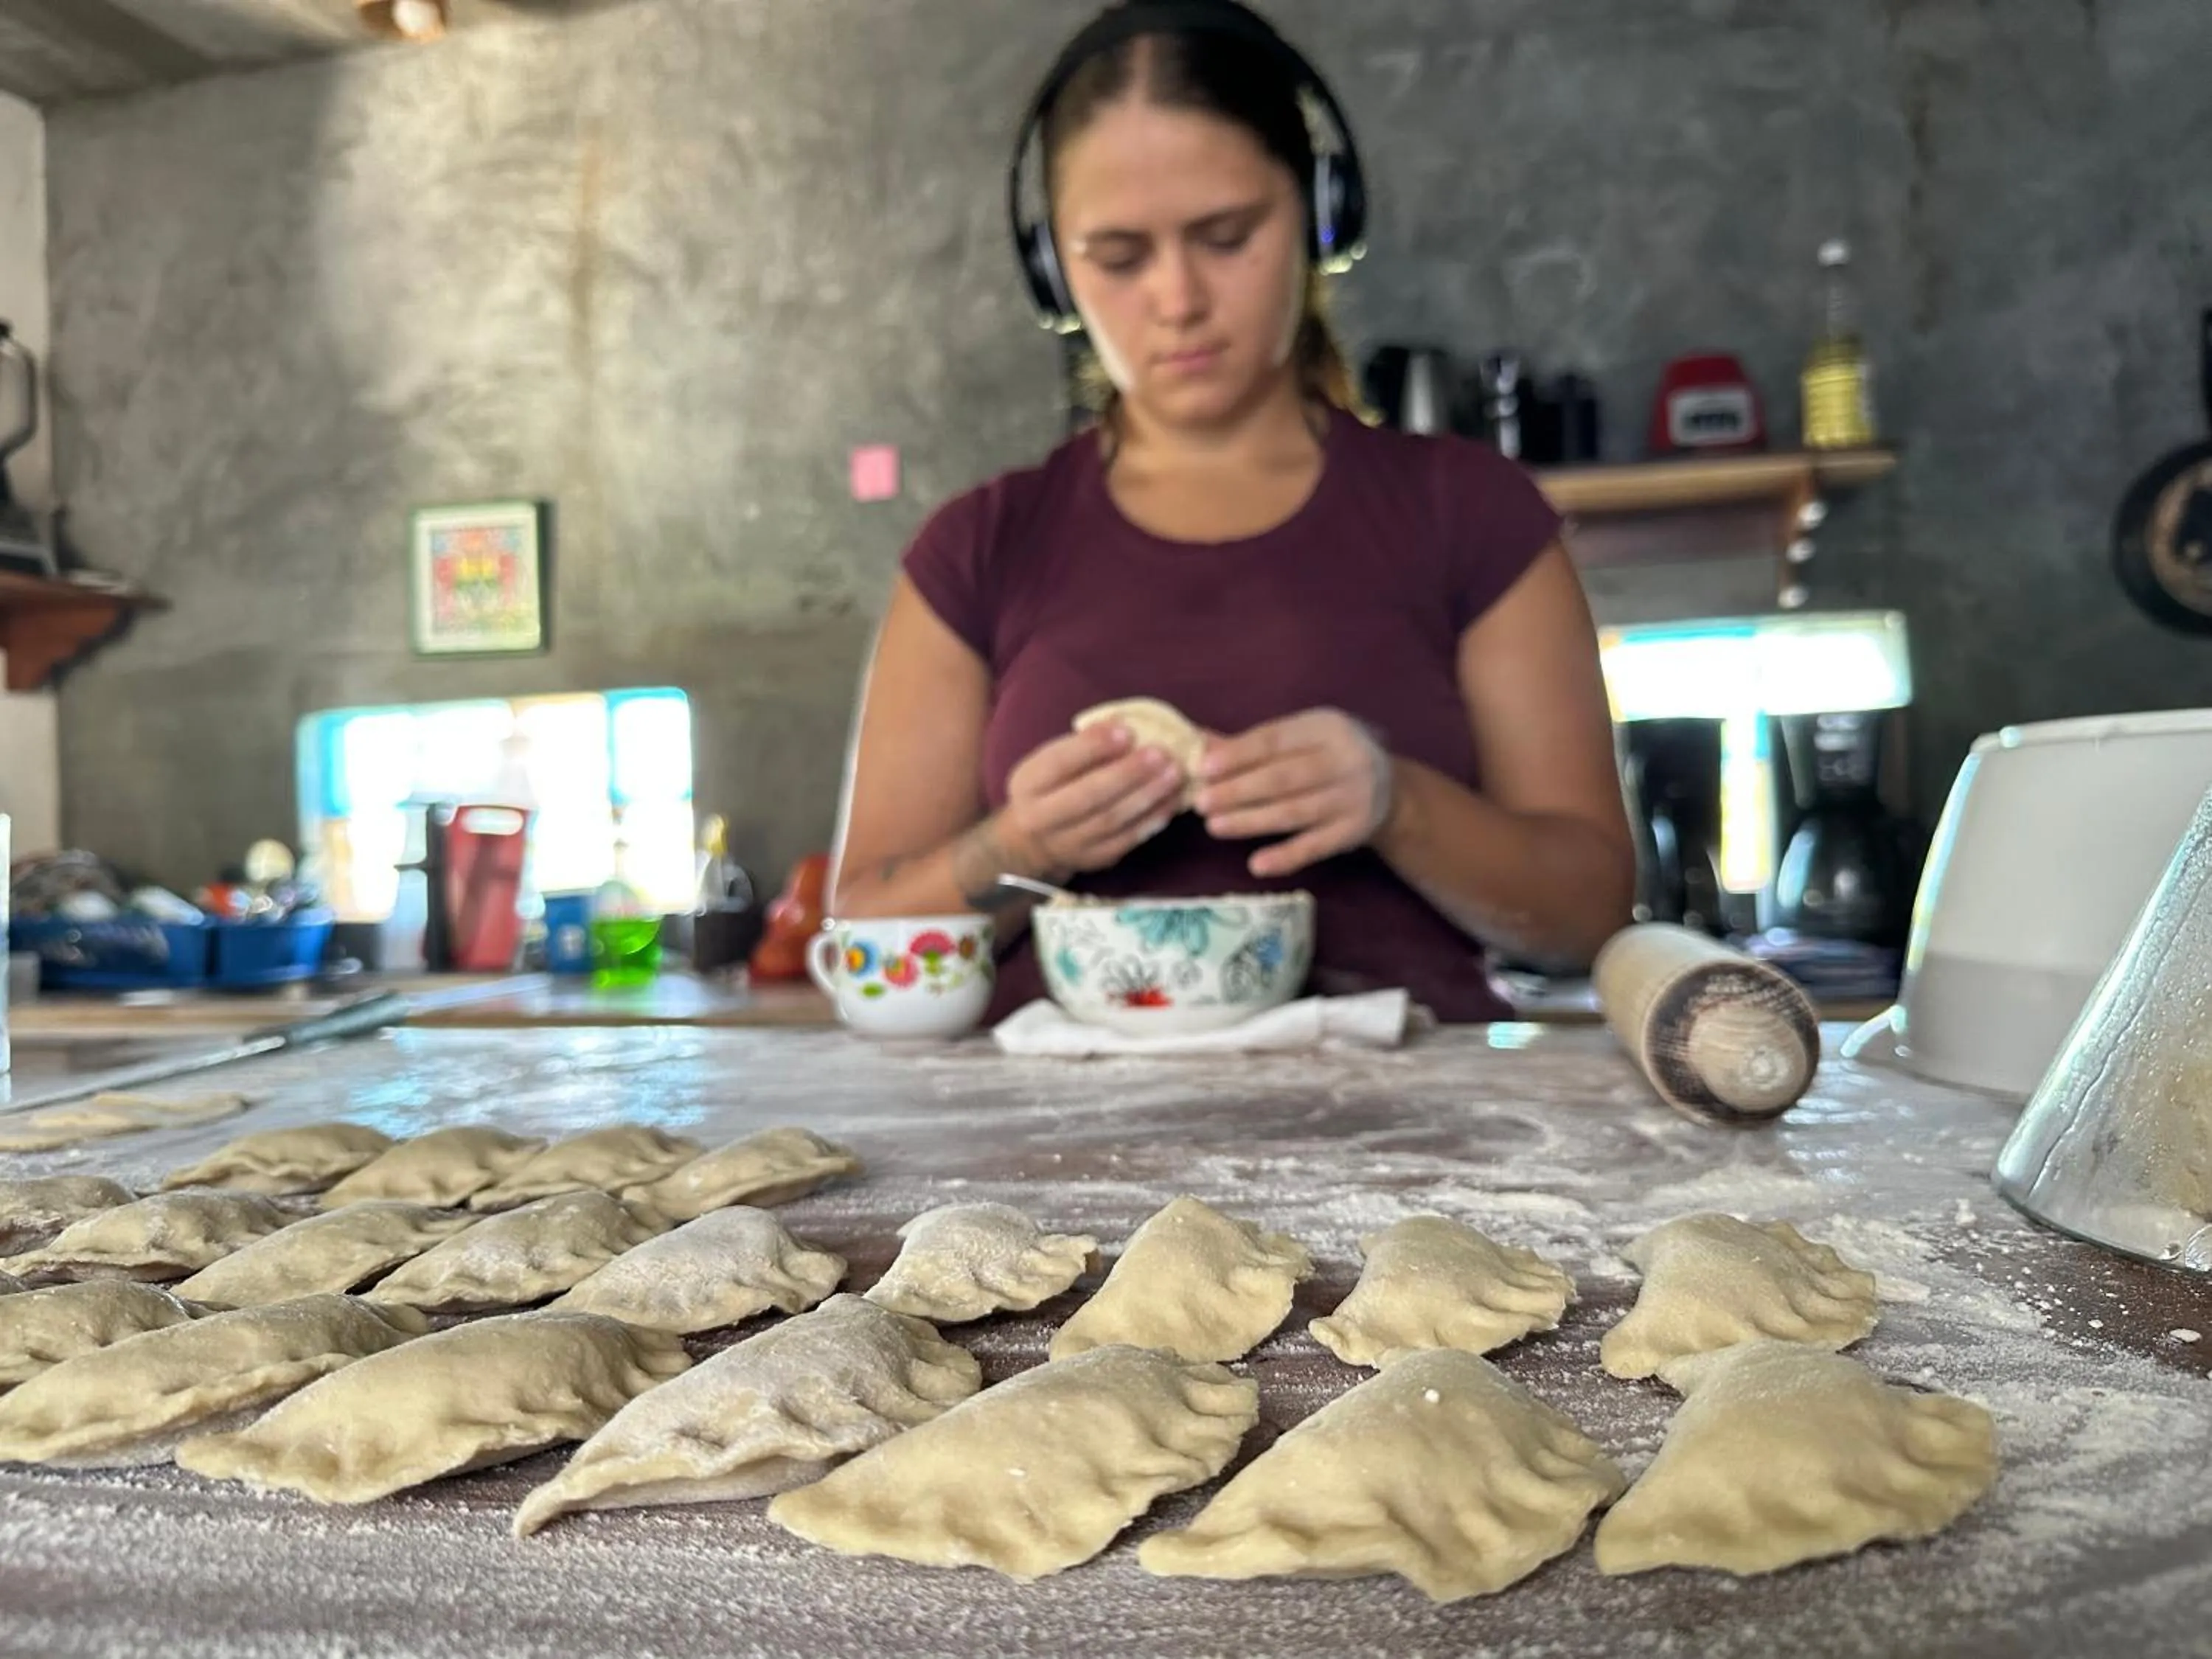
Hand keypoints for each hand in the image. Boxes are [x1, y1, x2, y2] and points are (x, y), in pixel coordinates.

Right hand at [996, 720, 1188, 878]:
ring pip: (1110, 820)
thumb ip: (1081, 746)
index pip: (1059, 763)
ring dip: (1147, 797)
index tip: (1127, 730)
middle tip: (1161, 754)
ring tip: (1174, 775)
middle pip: (1088, 796)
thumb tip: (1123, 723)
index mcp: (1029, 783)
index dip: (1093, 747)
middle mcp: (1041, 817)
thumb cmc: (1049, 787)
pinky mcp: (1092, 860)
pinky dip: (1150, 821)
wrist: (1031, 842)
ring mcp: (1067, 844)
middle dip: (1127, 773)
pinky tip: (1171, 803)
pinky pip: (1124, 841)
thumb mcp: (1050, 761)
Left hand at [1195, 709, 1394, 877]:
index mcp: (1326, 727)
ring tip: (1214, 827)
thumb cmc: (1328, 757)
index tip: (1204, 768)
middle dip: (1238, 791)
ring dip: (1251, 821)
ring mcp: (1353, 798)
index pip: (1276, 739)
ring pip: (1294, 812)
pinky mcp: (1354, 832)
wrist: (1391, 789)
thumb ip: (1251, 744)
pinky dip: (1286, 857)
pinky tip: (1257, 865)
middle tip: (1201, 803)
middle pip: (1283, 777)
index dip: (1238, 754)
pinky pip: (1316, 847)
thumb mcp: (1300, 739)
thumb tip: (1198, 743)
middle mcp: (1345, 759)